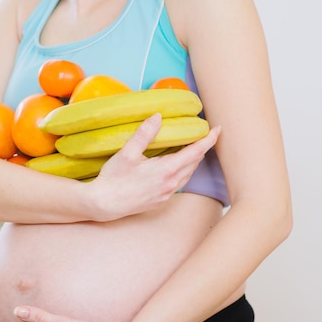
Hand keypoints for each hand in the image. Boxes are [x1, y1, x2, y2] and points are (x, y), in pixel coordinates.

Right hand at [88, 113, 220, 220]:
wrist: (103, 205)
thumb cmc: (113, 179)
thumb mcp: (127, 153)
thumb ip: (144, 134)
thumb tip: (158, 117)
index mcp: (166, 170)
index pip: (196, 152)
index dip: (209, 139)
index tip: (218, 129)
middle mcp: (171, 184)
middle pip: (195, 163)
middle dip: (201, 148)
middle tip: (203, 135)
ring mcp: (166, 194)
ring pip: (187, 174)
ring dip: (192, 161)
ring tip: (191, 148)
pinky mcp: (160, 201)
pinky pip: (178, 183)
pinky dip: (182, 171)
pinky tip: (174, 166)